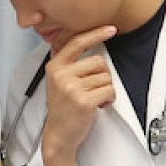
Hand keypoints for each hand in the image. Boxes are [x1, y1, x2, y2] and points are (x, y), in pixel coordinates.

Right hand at [40, 25, 116, 165]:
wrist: (58, 135)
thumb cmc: (62, 110)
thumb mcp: (56, 82)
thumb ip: (64, 63)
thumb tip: (72, 43)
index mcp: (55, 67)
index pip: (77, 42)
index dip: (96, 33)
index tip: (110, 29)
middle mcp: (61, 75)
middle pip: (99, 61)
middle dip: (103, 75)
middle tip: (93, 88)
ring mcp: (72, 88)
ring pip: (106, 77)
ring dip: (106, 89)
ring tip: (94, 98)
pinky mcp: (83, 101)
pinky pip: (109, 91)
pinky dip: (109, 99)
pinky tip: (99, 105)